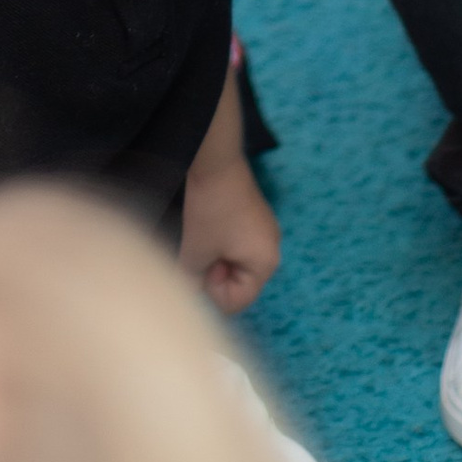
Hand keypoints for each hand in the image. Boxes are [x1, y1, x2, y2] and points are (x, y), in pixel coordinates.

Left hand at [182, 147, 280, 314]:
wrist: (214, 160)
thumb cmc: (209, 209)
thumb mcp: (195, 252)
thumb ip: (192, 282)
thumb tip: (188, 294)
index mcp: (266, 263)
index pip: (239, 301)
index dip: (213, 294)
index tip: (199, 270)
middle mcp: (272, 248)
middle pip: (240, 282)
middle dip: (215, 275)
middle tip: (197, 254)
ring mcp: (264, 230)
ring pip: (235, 262)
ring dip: (215, 258)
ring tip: (201, 239)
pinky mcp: (253, 215)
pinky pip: (237, 243)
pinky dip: (220, 242)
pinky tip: (207, 227)